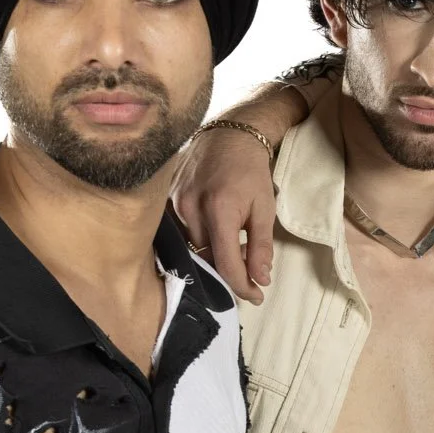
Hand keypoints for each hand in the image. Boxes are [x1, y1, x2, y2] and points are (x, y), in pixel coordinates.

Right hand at [170, 124, 279, 301]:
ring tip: (235, 248)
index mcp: (220, 210)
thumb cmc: (251, 172)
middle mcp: (192, 209)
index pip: (225, 263)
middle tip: (250, 271)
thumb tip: (260, 279)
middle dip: (230, 270)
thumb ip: (261, 247)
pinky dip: (201, 238)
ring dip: (214, 253)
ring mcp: (176, 203)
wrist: (229, 136)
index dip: (242, 286)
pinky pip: (184, 231)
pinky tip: (215, 233)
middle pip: (208, 258)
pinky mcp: (169, 199)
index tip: (256, 296)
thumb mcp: (265, 209)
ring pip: (195, 246)